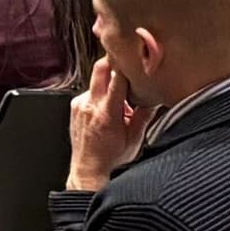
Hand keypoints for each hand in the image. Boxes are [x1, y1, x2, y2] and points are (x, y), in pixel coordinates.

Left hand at [67, 59, 147, 190]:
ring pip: (96, 81)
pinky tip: (106, 110)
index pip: (116, 79)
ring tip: (119, 103)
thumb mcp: (135, 139)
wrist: (88, 171)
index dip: (125, 66)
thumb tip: (156, 98)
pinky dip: (99, 96)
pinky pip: (89, 92)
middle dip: (113, 62)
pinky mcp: (74, 106)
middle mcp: (90, 106)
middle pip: (100, 68)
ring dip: (108, 85)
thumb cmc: (112, 159)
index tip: (134, 59)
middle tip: (126, 65)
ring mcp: (80, 105)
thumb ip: (145, 116)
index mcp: (107, 113)